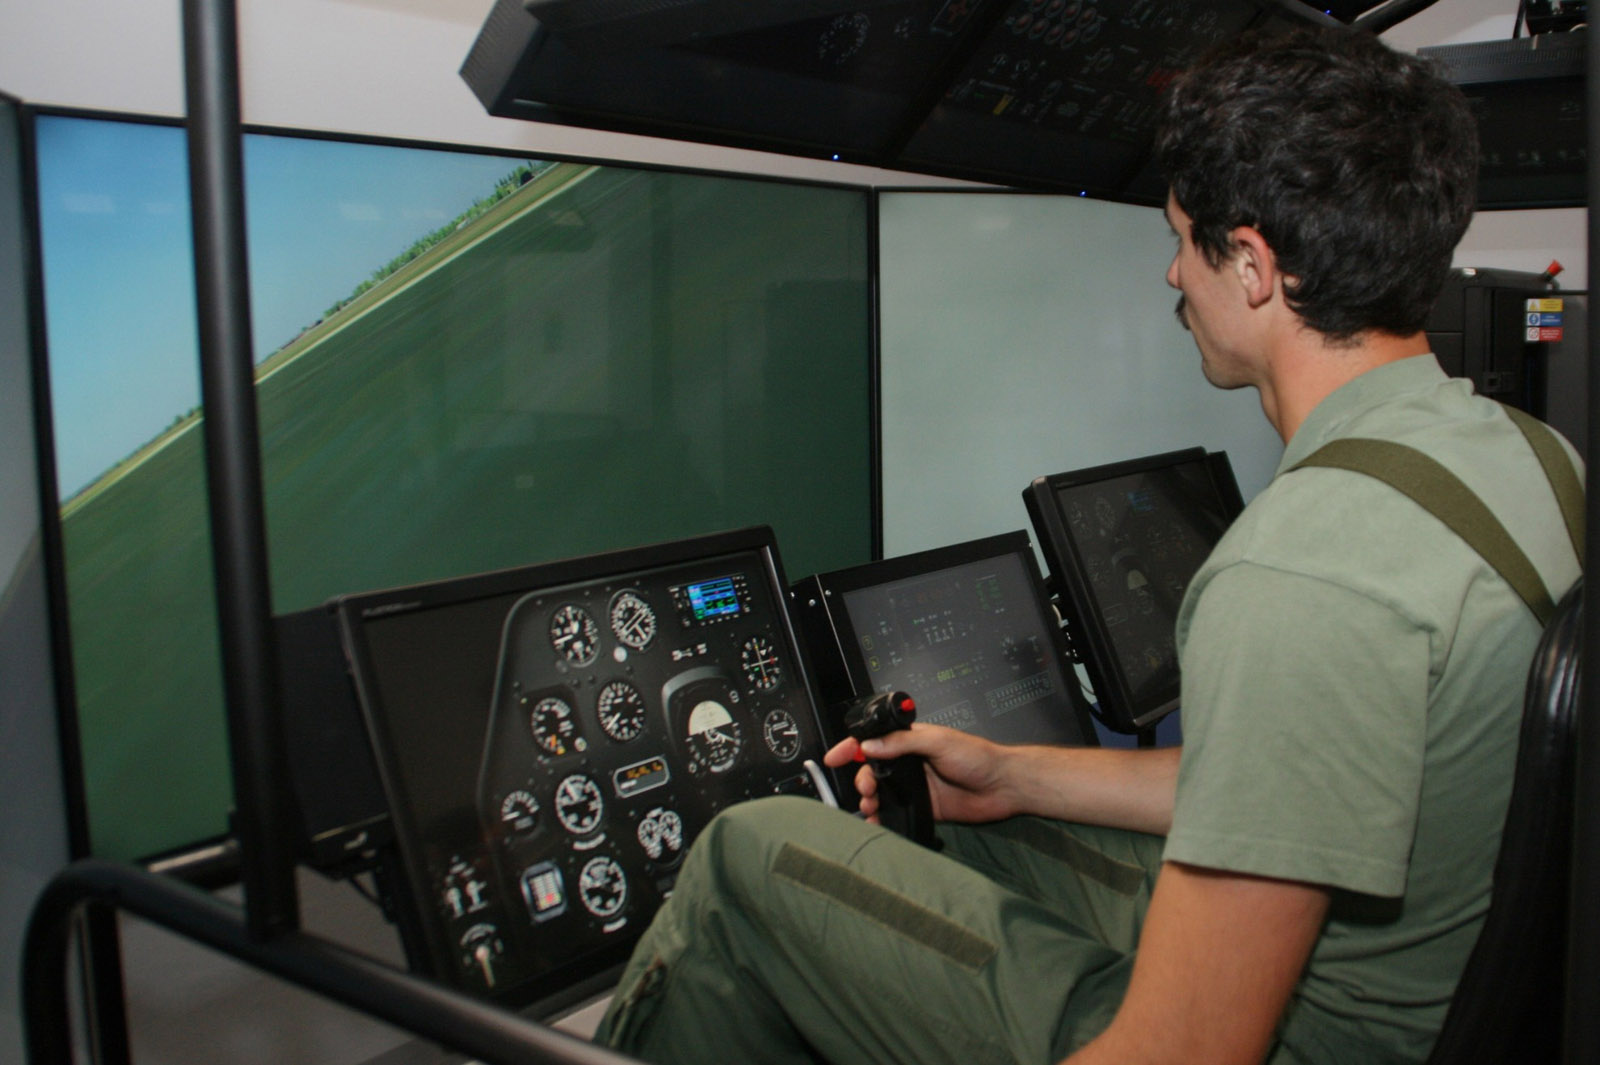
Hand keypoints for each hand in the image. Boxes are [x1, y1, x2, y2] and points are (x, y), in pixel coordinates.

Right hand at [822, 723, 1016, 824]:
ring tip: (871, 806)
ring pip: (882, 792)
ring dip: (870, 799)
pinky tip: (880, 821)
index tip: (835, 757)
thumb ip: (902, 743)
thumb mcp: (937, 740)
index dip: (852, 747)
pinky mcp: (924, 807)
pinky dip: (885, 818)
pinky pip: (897, 812)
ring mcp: (916, 786)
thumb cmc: (978, 756)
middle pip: (873, 770)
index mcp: (911, 741)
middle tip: (866, 789)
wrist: (1003, 786)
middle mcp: (911, 762)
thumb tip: (871, 745)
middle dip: (862, 779)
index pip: (875, 740)